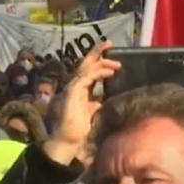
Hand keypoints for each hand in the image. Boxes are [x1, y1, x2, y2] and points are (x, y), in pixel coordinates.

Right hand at [43, 42, 120, 164]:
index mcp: (78, 90)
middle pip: (85, 64)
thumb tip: (99, 102)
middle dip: (96, 53)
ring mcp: (72, 87)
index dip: (98, 62)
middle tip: (109, 43)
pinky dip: (98, 72)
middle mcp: (73, 86)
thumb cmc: (77, 130)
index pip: (87, 71)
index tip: (110, 56)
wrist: (67, 139)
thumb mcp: (89, 114)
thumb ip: (93, 106)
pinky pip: (86, 77)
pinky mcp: (73, 91)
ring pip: (86, 68)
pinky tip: (109, 73)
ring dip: (102, 63)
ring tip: (116, 63)